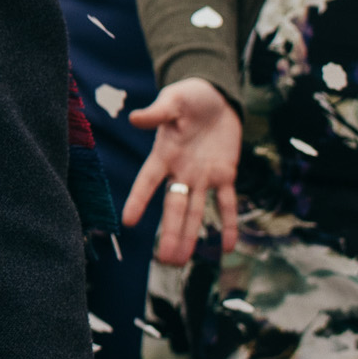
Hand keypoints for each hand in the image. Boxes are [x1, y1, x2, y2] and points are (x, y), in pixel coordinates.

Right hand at [124, 77, 242, 265]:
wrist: (215, 97)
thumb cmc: (188, 97)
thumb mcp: (173, 100)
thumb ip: (158, 113)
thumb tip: (135, 118)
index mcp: (164, 155)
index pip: (148, 182)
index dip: (138, 201)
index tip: (128, 223)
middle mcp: (181, 171)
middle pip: (174, 207)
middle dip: (171, 233)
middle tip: (166, 261)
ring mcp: (203, 177)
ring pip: (197, 212)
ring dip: (190, 236)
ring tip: (181, 261)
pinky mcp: (226, 175)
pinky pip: (228, 204)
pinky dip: (229, 224)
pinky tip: (227, 247)